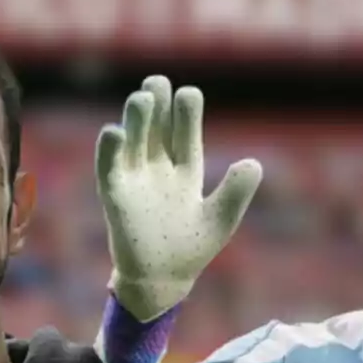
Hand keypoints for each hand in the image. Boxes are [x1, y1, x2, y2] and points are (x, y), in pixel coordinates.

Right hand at [95, 76, 262, 319]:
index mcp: (185, 170)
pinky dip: (110, 150)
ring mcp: (135, 180)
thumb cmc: (192, 249)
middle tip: (158, 81)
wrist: (163, 281)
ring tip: (142, 98)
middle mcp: (158, 168)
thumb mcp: (221, 220)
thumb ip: (236, 193)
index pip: (184, 133)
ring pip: (133, 141)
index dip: (186, 114)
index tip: (189, 94)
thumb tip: (253, 163)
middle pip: (156, 128)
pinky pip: (109, 168)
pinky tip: (114, 132)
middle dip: (157, 104)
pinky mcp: (115, 196)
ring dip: (136, 120)